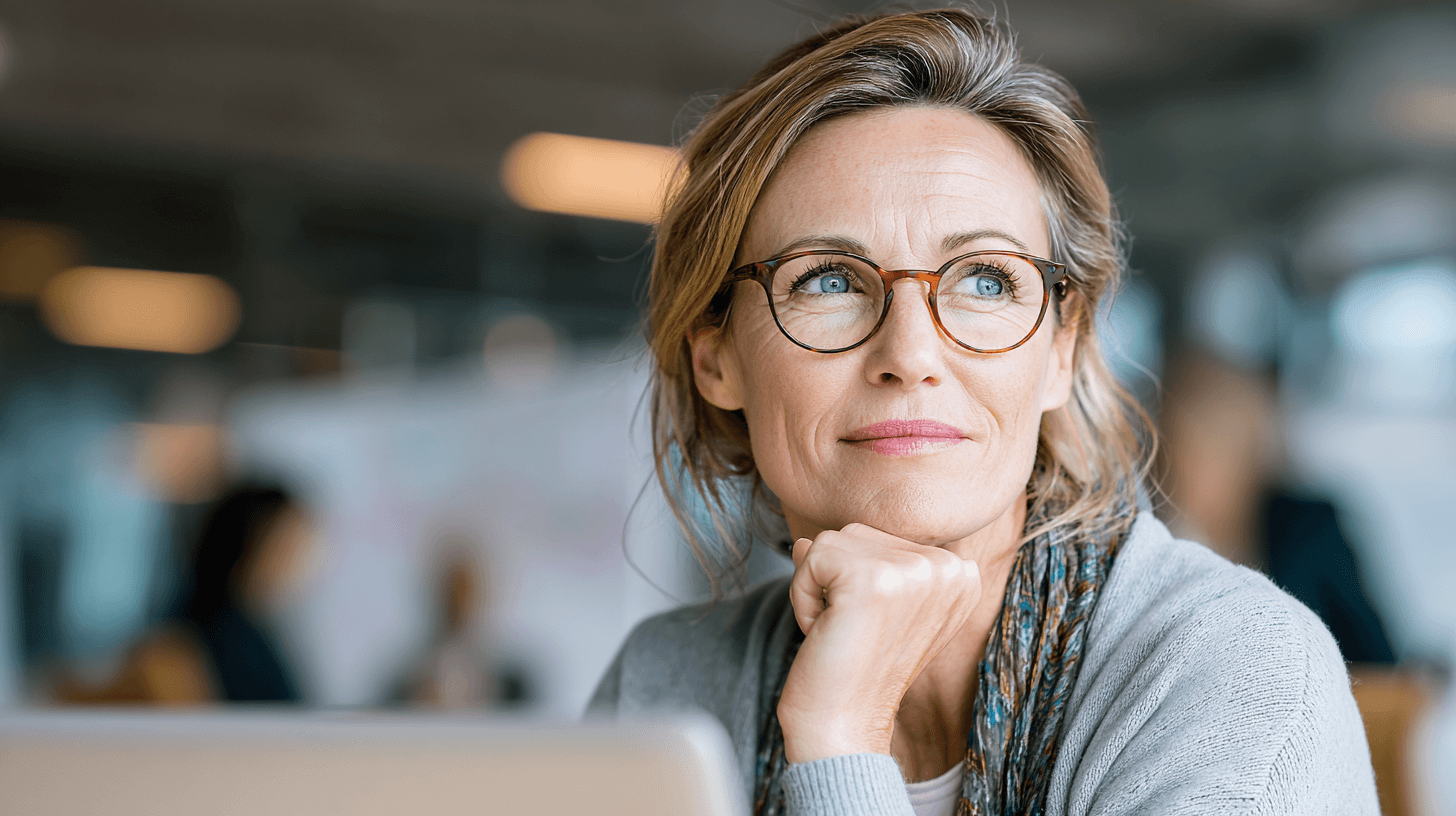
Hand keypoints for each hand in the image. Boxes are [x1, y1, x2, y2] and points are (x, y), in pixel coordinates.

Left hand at [778, 523, 981, 762]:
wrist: (844, 726)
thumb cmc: (857, 671)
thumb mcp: (874, 605)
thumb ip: (856, 562)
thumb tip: (803, 542)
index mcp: (961, 574)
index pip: (882, 538)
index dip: (859, 581)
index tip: (874, 627)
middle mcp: (949, 567)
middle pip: (857, 533)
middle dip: (837, 581)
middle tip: (854, 632)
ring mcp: (914, 572)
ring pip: (831, 540)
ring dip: (818, 588)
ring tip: (843, 631)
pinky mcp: (873, 579)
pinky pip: (810, 556)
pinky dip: (802, 595)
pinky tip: (826, 631)